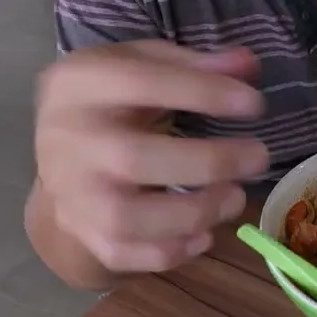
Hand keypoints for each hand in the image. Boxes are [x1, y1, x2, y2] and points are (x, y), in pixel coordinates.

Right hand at [35, 41, 267, 273]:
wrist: (58, 149)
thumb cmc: (112, 97)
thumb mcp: (142, 62)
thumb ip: (194, 64)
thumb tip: (248, 65)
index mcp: (79, 84)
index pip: (140, 82)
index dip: (201, 92)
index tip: (254, 104)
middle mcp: (65, 139)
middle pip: (132, 158)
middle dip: (208, 162)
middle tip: (258, 158)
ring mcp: (69, 191)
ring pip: (125, 218)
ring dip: (193, 213)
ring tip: (236, 198)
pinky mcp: (79, 230)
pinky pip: (121, 253)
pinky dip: (169, 252)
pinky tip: (204, 234)